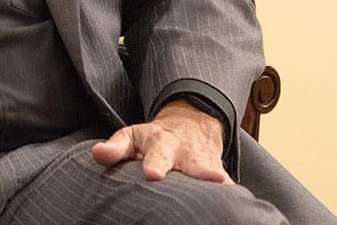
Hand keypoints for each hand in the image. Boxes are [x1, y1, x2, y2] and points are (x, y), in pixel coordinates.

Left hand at [91, 99, 230, 183]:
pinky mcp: (221, 178)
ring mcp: (207, 167)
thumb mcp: (132, 136)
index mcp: (162, 144)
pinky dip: (233, 197)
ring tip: (226, 189)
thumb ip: (115, 147)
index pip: (158, 154)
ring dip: (223, 184)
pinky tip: (238, 208)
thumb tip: (97, 154)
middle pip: (196, 165)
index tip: (153, 174)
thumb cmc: (154, 138)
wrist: (191, 127)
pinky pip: (230, 189)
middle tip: (210, 178)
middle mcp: (188, 155)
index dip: (156, 164)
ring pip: (217, 176)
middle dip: (202, 172)